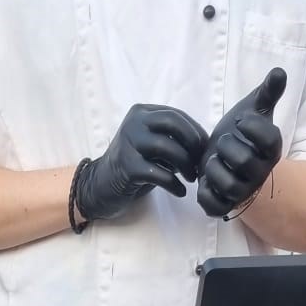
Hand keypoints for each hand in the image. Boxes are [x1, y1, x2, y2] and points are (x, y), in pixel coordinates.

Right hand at [74, 103, 207, 222]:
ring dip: (186, 165)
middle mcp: (134, 123)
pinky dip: (174, 184)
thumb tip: (202, 143)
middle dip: (192, 142)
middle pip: (172, 123)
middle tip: (200, 161)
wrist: (100, 186)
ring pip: (168, 147)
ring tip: (192, 178)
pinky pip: (159, 173)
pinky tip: (181, 191)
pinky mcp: (127, 167)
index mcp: (141, 113)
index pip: (175, 115)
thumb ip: (171, 138)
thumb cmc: (133, 166)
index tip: (205, 149)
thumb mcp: (151, 145)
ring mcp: (129, 144)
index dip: (195, 131)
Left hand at [197, 69, 286, 218]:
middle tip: (223, 141)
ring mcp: (242, 193)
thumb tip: (280, 71)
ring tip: (213, 159)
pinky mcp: (223, 207)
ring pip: (229, 185)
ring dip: (214, 168)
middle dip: (227, 146)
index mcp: (271, 151)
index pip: (269, 140)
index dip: (252, 126)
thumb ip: (268, 93)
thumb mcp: (254, 110)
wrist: (226, 160)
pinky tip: (205, 179)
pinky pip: (214, 206)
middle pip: (245, 161)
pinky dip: (206, 193)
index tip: (240, 121)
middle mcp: (260, 175)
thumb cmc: (242, 133)